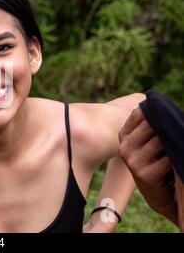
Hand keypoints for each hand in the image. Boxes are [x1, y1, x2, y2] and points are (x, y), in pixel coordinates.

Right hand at [118, 107, 178, 225]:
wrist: (157, 192)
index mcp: (123, 136)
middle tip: (169, 137)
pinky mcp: (144, 175)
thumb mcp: (146, 140)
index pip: (138, 113)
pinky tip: (171, 164)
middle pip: (150, 125)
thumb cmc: (156, 160)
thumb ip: (146, 123)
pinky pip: (167, 159)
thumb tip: (152, 103)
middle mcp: (123, 148)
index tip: (163, 117)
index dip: (154, 113)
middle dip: (164, 128)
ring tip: (170, 151)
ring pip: (160, 141)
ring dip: (171, 144)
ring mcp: (132, 162)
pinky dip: (174, 159)